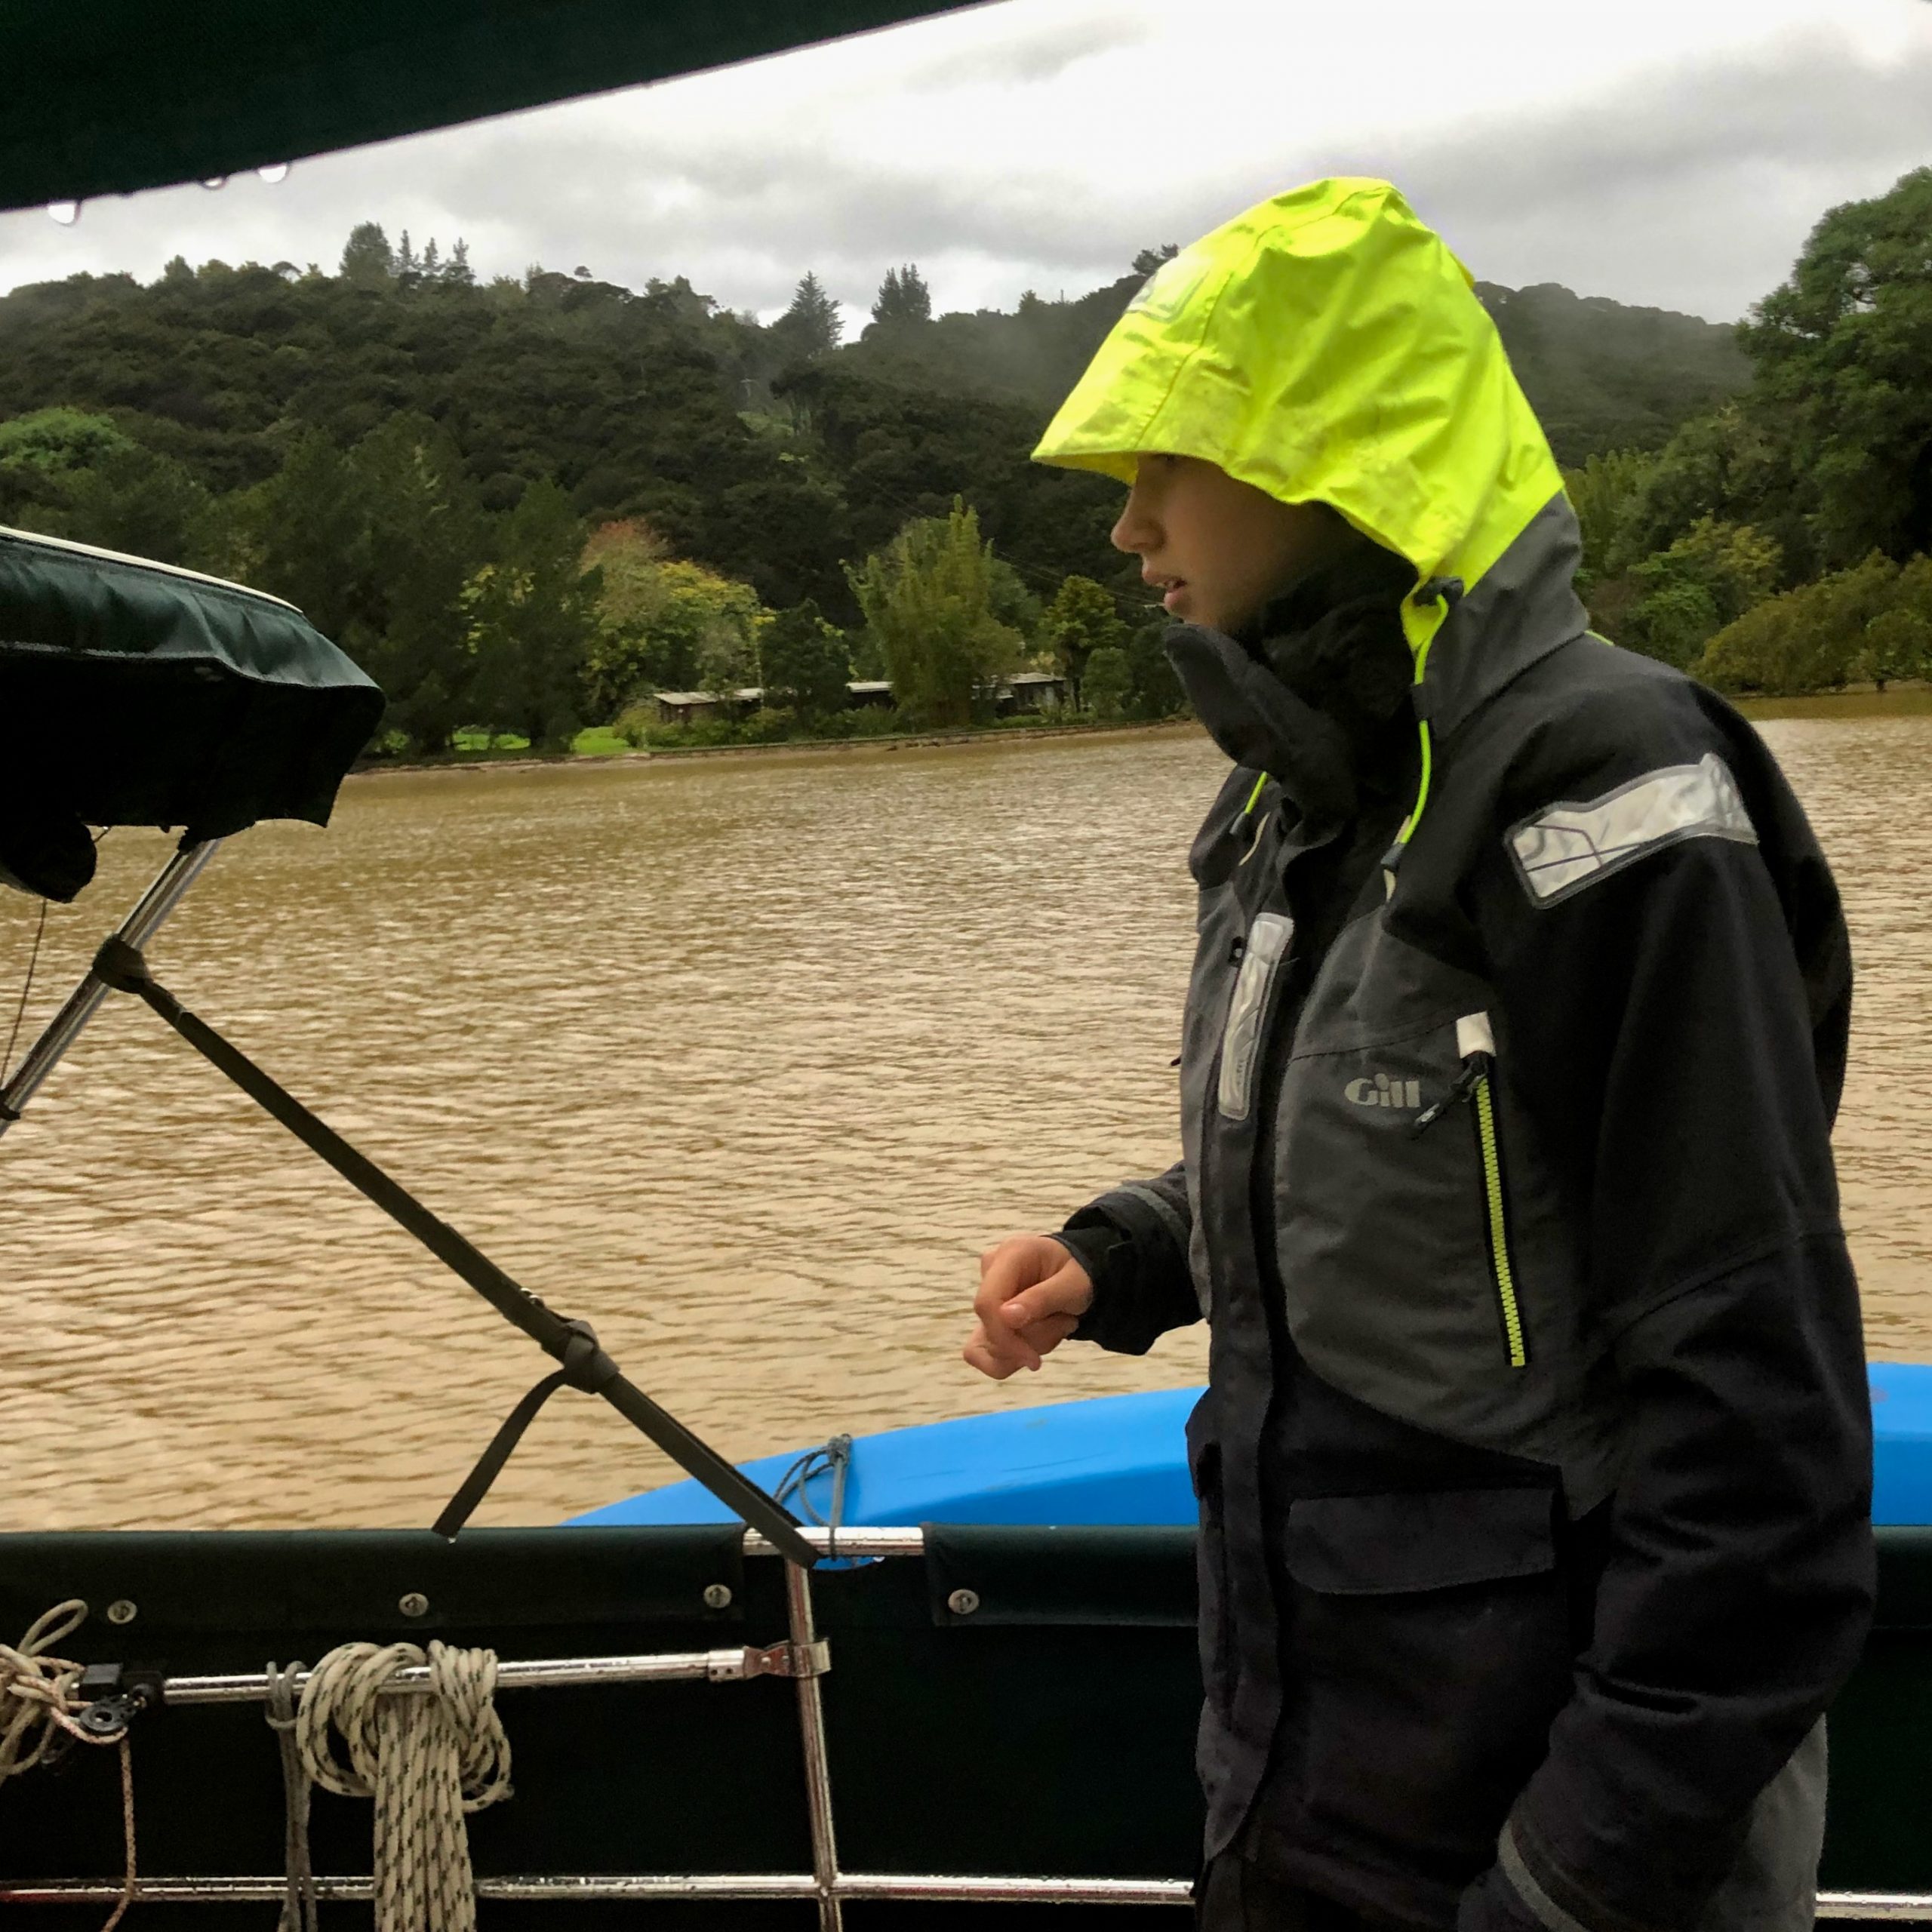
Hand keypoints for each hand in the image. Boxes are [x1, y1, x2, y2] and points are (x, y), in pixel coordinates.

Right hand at [962, 1234, 1094, 1379]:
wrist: (1078, 1271)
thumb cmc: (1077, 1272)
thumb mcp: (1073, 1284)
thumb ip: (1042, 1298)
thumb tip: (1005, 1317)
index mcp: (1008, 1256)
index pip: (987, 1304)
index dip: (1005, 1338)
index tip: (1034, 1361)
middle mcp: (990, 1273)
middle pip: (991, 1328)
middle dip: (1031, 1340)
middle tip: (1068, 1323)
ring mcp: (987, 1295)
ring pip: (991, 1344)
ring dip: (1031, 1345)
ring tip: (1060, 1323)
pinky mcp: (989, 1316)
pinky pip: (988, 1350)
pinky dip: (1018, 1353)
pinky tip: (1043, 1335)